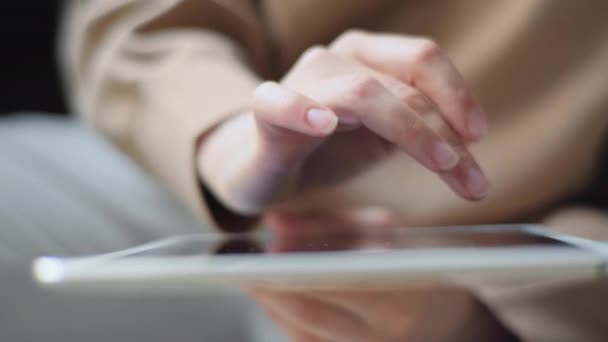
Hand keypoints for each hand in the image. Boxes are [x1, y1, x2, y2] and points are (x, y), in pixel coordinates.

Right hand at [198, 30, 489, 215]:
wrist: (261, 163)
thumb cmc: (324, 149)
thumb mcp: (382, 138)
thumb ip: (419, 129)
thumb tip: (469, 137)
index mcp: (366, 57)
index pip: (421, 60)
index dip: (457, 94)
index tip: (478, 136)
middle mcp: (336, 59)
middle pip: (403, 86)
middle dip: (446, 134)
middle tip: (475, 181)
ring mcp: (300, 81)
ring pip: (363, 93)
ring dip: (410, 129)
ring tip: (440, 163)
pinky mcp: (266, 112)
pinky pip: (281, 103)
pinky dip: (303, 110)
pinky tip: (325, 125)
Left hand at [250, 208, 516, 341]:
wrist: (450, 317)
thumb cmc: (420, 265)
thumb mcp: (389, 232)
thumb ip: (333, 222)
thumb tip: (275, 222)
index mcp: (401, 292)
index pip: (333, 279)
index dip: (289, 267)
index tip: (260, 252)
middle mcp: (385, 331)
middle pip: (310, 311)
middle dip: (269, 288)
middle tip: (242, 267)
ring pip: (303, 332)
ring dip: (272, 305)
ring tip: (256, 280)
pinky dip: (286, 321)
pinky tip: (275, 302)